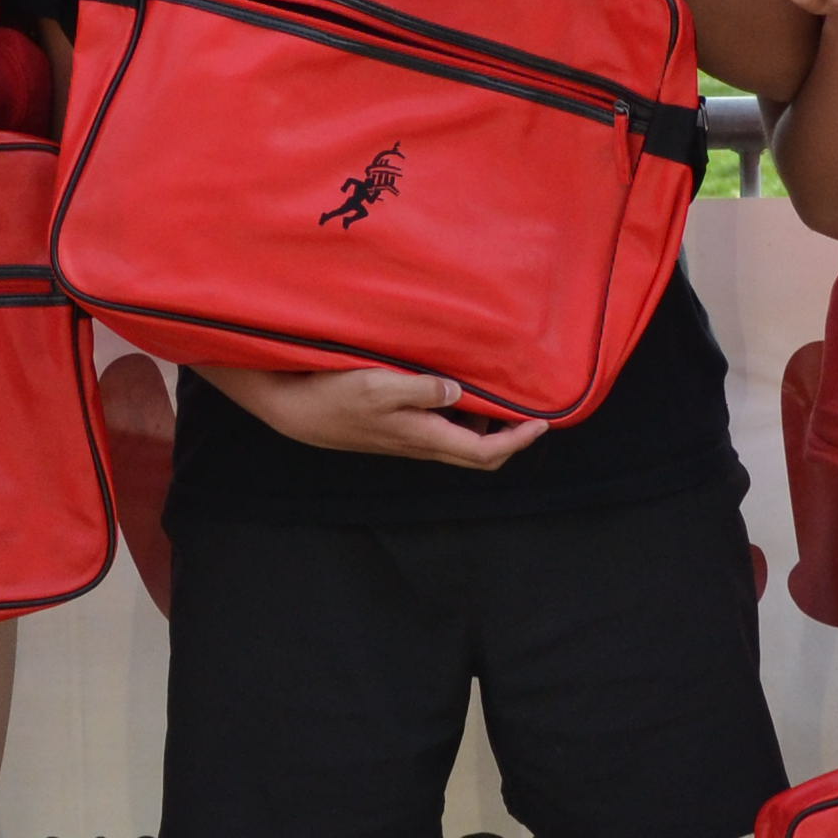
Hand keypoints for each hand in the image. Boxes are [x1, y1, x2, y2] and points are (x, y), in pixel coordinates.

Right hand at [200, 361, 546, 470]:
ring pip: (459, 442)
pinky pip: (440, 429)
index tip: (542, 423)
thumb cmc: (332, 395)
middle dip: (509, 437)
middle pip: (477, 453)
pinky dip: (459, 416)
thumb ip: (420, 389)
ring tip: (498, 393)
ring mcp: (408, 438)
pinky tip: (456, 389)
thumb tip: (458, 392)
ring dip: (483, 425)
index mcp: (422, 436)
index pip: (484, 452)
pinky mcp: (396, 429)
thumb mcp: (377, 384)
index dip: (517, 442)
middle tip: (529, 410)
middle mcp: (420, 443)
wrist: (294, 410)